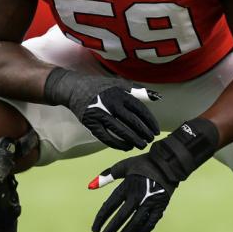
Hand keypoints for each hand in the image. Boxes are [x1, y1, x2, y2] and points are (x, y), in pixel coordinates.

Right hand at [44, 68, 160, 150]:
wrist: (74, 88)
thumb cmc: (101, 87)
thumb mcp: (119, 84)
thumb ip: (138, 91)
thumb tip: (158, 97)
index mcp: (120, 94)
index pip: (140, 110)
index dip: (150, 122)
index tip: (156, 131)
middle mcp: (111, 103)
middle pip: (132, 121)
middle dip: (143, 133)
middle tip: (150, 141)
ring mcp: (100, 114)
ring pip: (120, 131)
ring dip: (133, 140)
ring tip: (141, 145)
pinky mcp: (91, 123)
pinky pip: (106, 137)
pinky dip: (117, 144)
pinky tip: (126, 147)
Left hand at [88, 118, 219, 231]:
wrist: (168, 163)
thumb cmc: (143, 164)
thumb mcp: (123, 166)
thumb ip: (106, 175)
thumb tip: (90, 186)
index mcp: (127, 186)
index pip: (110, 206)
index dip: (101, 219)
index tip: (94, 230)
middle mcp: (138, 196)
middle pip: (121, 218)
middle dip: (110, 231)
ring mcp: (150, 203)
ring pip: (135, 224)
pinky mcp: (160, 207)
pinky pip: (150, 224)